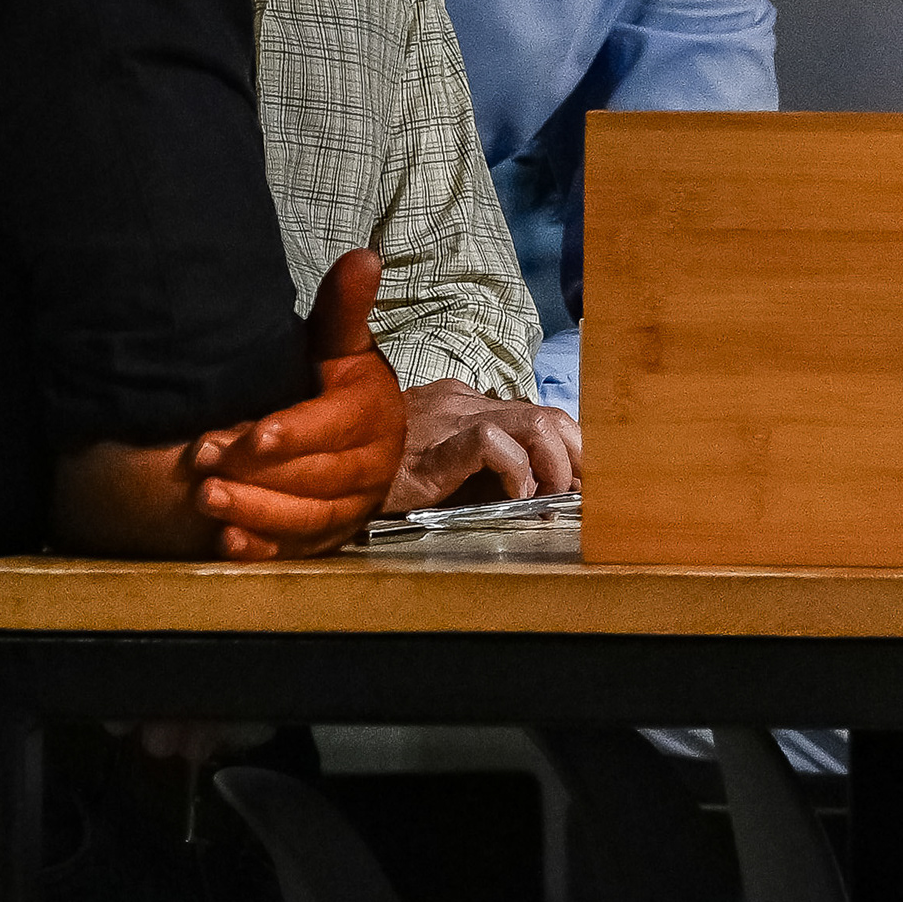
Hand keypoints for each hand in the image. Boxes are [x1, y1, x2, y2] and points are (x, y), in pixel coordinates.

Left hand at [184, 250, 407, 557]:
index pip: (333, 429)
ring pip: (306, 517)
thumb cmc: (335, 381)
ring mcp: (352, 508)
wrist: (353, 432)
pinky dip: (263, 550)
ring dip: (256, 512)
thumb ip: (343, 307)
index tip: (252, 435)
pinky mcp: (330, 537)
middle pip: (316, 478)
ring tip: (205, 501)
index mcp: (374, 416)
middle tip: (202, 467)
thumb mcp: (340, 344)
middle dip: (258, 474)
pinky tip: (227, 544)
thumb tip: (363, 256)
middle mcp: (371, 468)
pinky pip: (299, 550)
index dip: (294, 434)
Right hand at [387, 383, 583, 511]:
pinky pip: (492, 443)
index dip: (568, 449)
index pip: (535, 414)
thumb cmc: (382, 475)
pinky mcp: (437, 446)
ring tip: (549, 498)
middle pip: (548, 414)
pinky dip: (517, 472)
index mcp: (464, 405)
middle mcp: (463, 403)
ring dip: (555, 465)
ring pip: (534, 420)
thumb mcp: (439, 467)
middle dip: (576, 456)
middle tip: (580, 495)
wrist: (322, 468)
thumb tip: (541, 493)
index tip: (580, 484)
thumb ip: (482, 468)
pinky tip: (516, 497)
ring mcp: (451, 420)